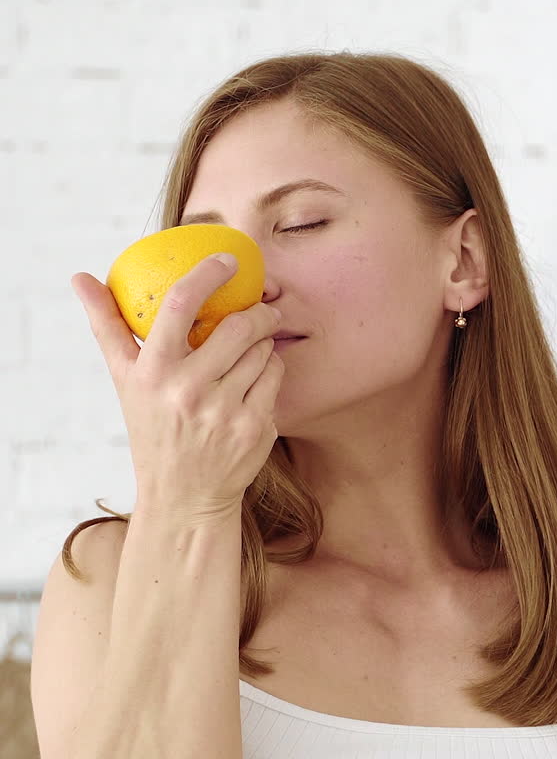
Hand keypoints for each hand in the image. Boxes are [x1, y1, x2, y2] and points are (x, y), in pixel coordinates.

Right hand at [71, 254, 284, 522]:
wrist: (183, 496)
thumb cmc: (152, 428)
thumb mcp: (125, 380)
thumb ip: (107, 326)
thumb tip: (80, 278)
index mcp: (153, 373)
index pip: (180, 303)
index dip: (208, 273)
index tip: (227, 261)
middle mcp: (187, 392)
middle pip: (237, 327)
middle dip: (256, 312)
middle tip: (260, 308)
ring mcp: (224, 412)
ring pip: (262, 350)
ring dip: (263, 342)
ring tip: (251, 351)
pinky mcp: (255, 428)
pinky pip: (275, 376)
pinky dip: (271, 370)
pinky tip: (256, 381)